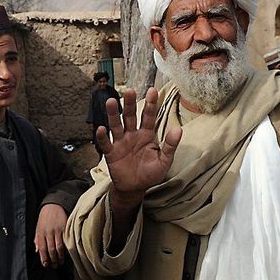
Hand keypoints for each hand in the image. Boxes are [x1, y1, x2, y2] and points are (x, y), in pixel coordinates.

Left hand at [34, 204, 67, 267]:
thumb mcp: (38, 227)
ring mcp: (57, 230)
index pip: (42, 248)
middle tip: (54, 266)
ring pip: (58, 246)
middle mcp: (48, 232)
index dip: (44, 258)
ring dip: (60, 256)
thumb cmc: (44, 218)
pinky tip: (66, 253)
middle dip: (52, 259)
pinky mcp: (64, 228)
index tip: (46, 265)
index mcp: (40, 233)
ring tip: (60, 262)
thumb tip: (37, 251)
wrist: (53, 205)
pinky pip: (65, 240)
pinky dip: (66, 248)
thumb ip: (37, 239)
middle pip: (51, 249)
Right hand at [97, 87, 181, 204]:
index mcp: (147, 134)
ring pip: (116, 125)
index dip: (151, 104)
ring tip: (111, 102)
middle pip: (130, 116)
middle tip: (129, 91)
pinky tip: (102, 129)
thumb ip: (170, 145)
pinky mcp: (111, 153)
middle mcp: (133, 135)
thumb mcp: (164, 161)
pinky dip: (102, 137)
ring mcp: (121, 142)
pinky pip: (106, 143)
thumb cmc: (150, 173)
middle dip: (129, 104)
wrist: (135, 188)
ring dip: (113, 114)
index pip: (149, 116)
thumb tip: (178, 129)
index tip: (153, 90)